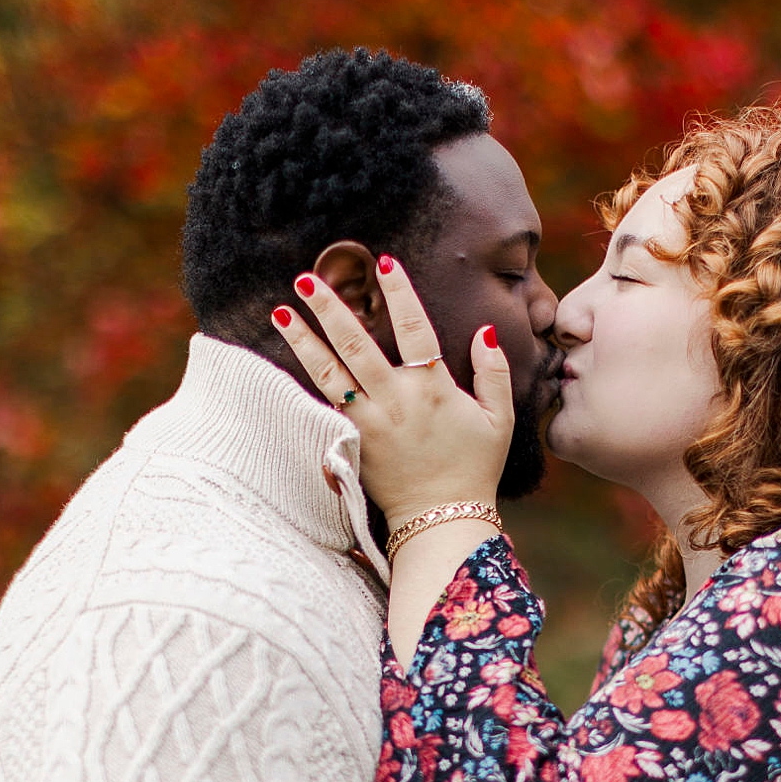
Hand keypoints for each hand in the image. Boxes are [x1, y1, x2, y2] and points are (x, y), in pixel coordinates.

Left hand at [270, 259, 510, 521]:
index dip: (400, 292)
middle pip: (357, 345)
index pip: (414, 328)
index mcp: (433, 390)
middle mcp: (397, 402)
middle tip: (307, 278)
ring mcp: (371, 423)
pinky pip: (326, 404)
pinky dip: (307, 378)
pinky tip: (292, 357)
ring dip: (304, 341)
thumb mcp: (499, 420)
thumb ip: (493, 373)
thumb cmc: (473, 468)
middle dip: (331, 308)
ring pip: (331, 374)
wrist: (442, 519)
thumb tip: (483, 333)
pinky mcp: (355, 443)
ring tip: (281, 311)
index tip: (384, 261)